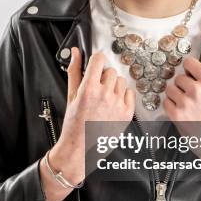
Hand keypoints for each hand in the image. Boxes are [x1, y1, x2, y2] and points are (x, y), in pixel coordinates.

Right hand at [49, 47, 135, 180]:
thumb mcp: (71, 95)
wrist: (81, 148)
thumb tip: (76, 53)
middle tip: (96, 88)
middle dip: (103, 76)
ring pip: (121, 81)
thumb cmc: (74, 124)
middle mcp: (105, 95)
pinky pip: (129, 93)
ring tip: (104, 98)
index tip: (94, 66)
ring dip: (113, 85)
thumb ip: (74, 71)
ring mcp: (118, 104)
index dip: (96, 61)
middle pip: (110, 71)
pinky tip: (113, 104)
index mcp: (89, 89)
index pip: (99, 60)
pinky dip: (123, 96)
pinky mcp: (127, 113)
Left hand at [163, 44, 200, 141]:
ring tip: (186, 102)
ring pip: (170, 88)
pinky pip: (165, 101)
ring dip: (176, 93)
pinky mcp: (176, 114)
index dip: (190, 69)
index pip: (189, 63)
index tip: (192, 75)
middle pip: (179, 77)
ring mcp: (185, 103)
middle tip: (192, 93)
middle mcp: (196, 90)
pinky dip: (171, 104)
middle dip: (184, 83)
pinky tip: (181, 109)